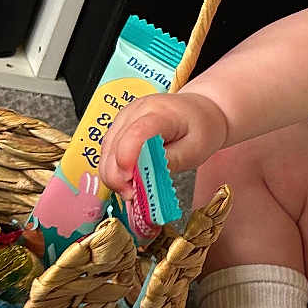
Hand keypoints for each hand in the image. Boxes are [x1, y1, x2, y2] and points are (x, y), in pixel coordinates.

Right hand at [98, 89, 229, 193]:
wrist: (201, 112)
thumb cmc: (201, 129)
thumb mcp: (196, 151)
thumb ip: (170, 163)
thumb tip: (146, 179)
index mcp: (160, 113)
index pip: (137, 133)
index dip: (128, 159)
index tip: (131, 181)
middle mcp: (136, 111)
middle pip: (114, 146)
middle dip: (118, 176)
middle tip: (134, 195)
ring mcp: (125, 117)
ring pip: (106, 151)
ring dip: (114, 175)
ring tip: (133, 190)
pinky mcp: (119, 126)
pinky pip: (108, 150)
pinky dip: (114, 168)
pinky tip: (128, 179)